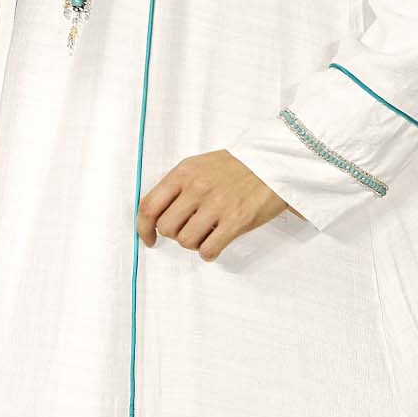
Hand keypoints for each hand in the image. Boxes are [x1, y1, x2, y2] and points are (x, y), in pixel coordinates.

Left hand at [137, 149, 294, 257]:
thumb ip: (178, 186)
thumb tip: (157, 215)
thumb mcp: (200, 165)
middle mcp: (197, 188)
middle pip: (166, 228)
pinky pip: (208, 249)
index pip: (149, 206)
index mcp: (184, 173)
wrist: (274, 163)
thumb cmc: (236, 167)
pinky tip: (216, 243)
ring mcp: (217, 205)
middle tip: (188, 230)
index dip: (143, 228)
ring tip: (206, 235)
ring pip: (186, 241)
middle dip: (175, 235)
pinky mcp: (236, 221)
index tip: (149, 238)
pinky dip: (209, 252)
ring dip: (193, 244)